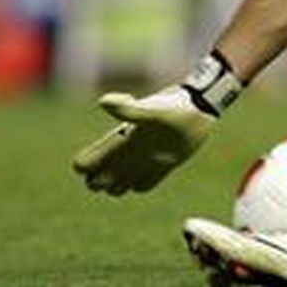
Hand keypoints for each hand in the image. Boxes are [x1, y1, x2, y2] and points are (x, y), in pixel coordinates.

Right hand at [72, 86, 216, 194]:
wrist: (200, 107)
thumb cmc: (174, 108)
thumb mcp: (151, 111)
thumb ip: (128, 110)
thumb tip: (103, 101)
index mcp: (118, 140)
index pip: (86, 161)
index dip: (85, 166)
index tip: (93, 166)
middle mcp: (127, 151)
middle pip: (98, 178)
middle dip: (98, 182)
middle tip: (112, 176)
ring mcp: (143, 159)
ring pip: (118, 184)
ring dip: (118, 186)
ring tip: (128, 177)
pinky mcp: (162, 166)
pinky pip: (144, 184)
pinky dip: (141, 185)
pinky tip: (146, 179)